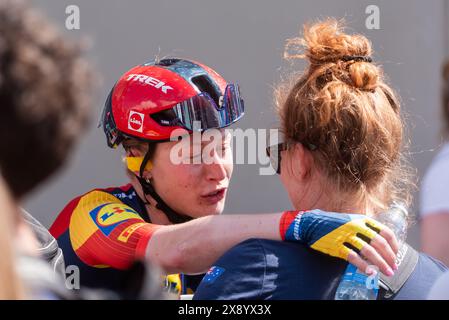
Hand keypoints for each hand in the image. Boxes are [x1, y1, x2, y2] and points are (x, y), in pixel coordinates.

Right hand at [280, 210, 398, 275]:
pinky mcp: (336, 246)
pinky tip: (370, 272)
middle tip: (393, 267)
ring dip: (380, 264)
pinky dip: (364, 266)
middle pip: (379, 243)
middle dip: (389, 257)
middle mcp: (355, 226)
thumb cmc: (332, 223)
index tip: (396, 253)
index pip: (384, 231)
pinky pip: (354, 257)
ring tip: (386, 272)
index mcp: (361, 219)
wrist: (311, 223)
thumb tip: (381, 241)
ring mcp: (345, 236)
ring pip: (368, 251)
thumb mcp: (350, 220)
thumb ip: (364, 227)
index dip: (393, 244)